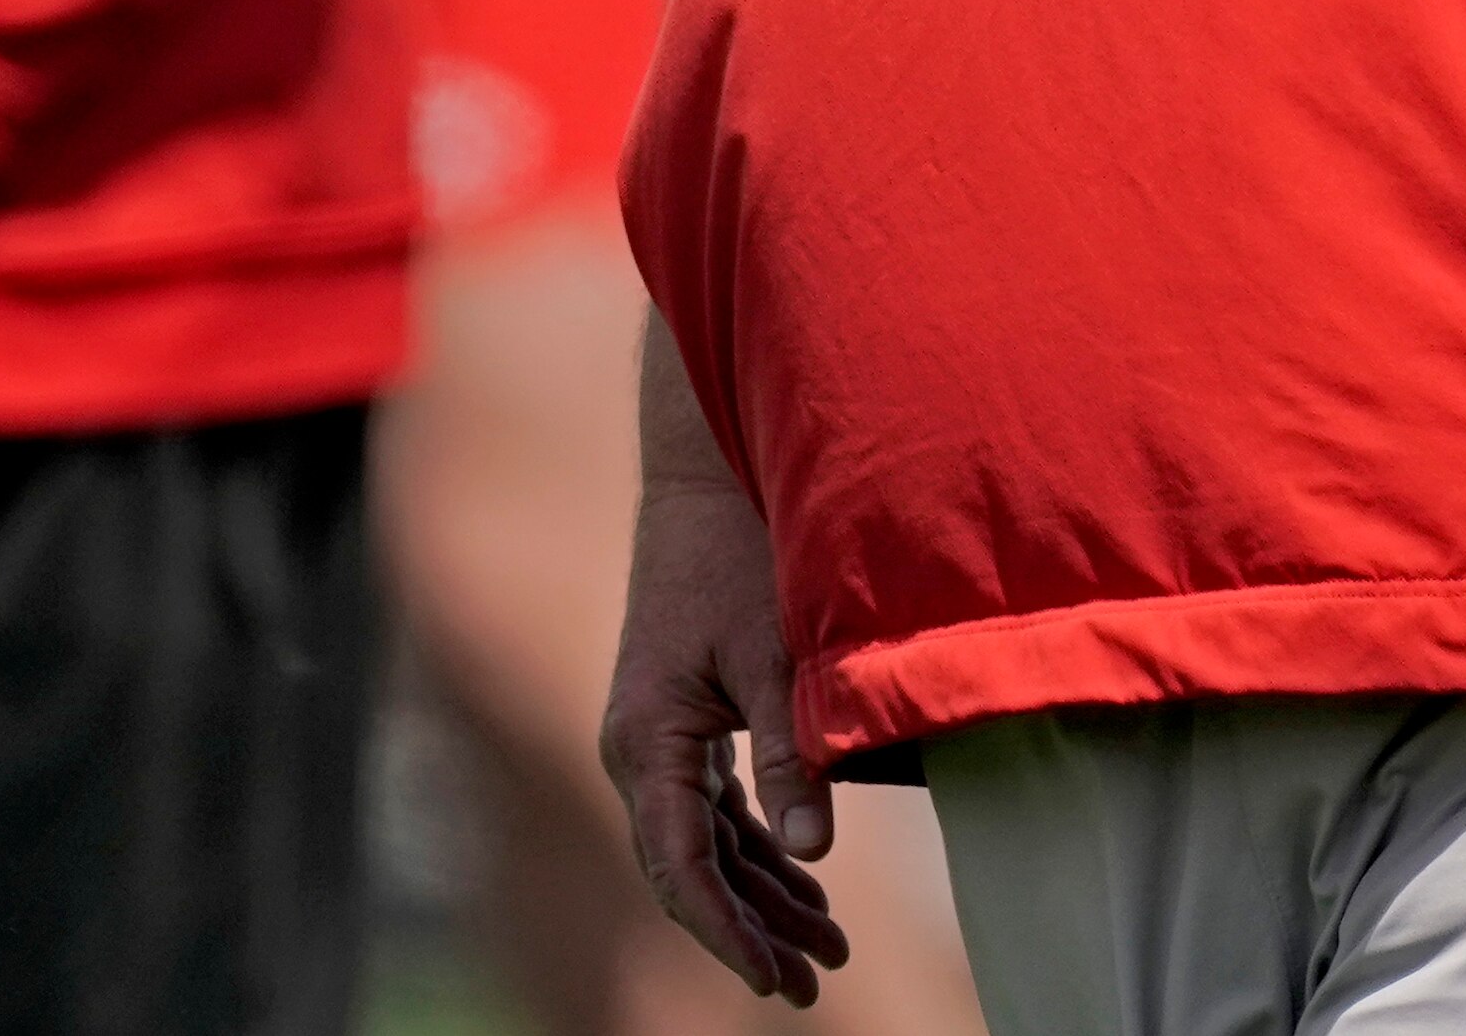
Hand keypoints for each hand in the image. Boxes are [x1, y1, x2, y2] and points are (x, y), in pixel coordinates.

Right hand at [600, 472, 849, 1003]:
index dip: (725, 930)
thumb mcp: (774, 653)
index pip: (679, 863)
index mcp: (647, 738)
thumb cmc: (740, 554)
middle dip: (746, 931)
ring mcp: (660, 740)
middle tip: (807, 986)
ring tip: (825, 952)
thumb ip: (792, 754)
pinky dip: (759, 851)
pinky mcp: (686, 726)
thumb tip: (812, 854)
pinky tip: (803, 890)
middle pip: (689, 867)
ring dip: (759, 898)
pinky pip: (716, 811)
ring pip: (705, 845)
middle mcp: (640, 749)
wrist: (708, 479)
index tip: (770, 979)